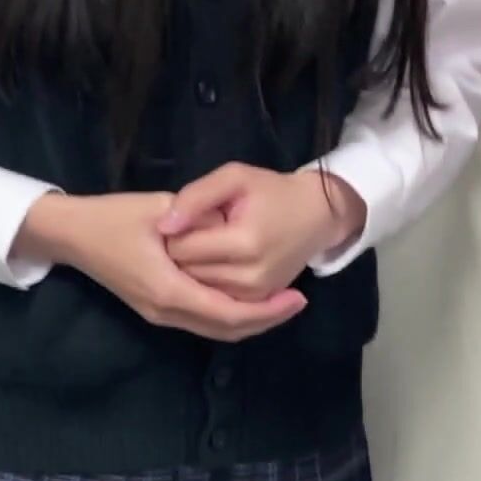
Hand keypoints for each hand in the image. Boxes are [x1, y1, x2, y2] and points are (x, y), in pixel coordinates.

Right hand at [15, 191, 305, 340]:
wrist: (70, 236)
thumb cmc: (112, 218)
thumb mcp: (159, 209)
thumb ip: (198, 221)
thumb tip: (233, 228)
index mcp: (169, 290)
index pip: (230, 313)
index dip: (267, 310)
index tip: (298, 296)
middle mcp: (166, 311)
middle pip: (226, 329)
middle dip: (265, 320)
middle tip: (297, 301)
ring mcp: (158, 314)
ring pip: (214, 329)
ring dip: (249, 320)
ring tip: (280, 302)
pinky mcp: (155, 308)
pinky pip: (201, 320)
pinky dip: (228, 315)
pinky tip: (248, 298)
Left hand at [159, 166, 366, 300]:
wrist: (316, 216)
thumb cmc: (272, 191)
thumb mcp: (235, 178)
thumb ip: (196, 197)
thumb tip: (164, 226)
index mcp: (244, 243)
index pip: (182, 249)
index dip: (174, 234)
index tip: (185, 219)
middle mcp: (250, 277)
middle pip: (186, 273)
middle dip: (180, 255)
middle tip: (195, 233)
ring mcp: (255, 295)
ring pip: (197, 290)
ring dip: (192, 272)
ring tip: (206, 247)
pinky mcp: (257, 302)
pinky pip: (215, 298)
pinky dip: (208, 284)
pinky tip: (215, 263)